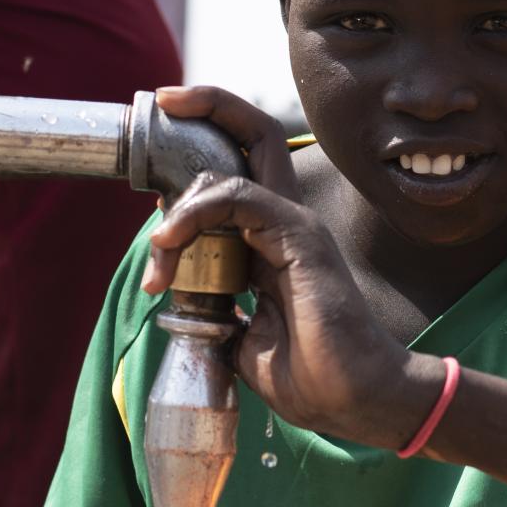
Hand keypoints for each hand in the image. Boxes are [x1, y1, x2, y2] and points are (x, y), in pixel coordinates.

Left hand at [144, 85, 443, 448]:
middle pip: (251, 135)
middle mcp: (284, 220)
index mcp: (271, 239)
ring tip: (159, 253)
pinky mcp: (298, 237)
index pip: (237, 169)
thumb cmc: (310, 378)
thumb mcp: (240, 340)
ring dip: (179, 206)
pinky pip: (238, 197)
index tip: (153, 161)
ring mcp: (294, 225)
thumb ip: (213, 312)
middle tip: (161, 105)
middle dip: (204, 108)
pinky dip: (196, 212)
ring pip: (233, 165)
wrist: (352, 401)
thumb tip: (177, 304)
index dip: (197, 155)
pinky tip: (170, 242)